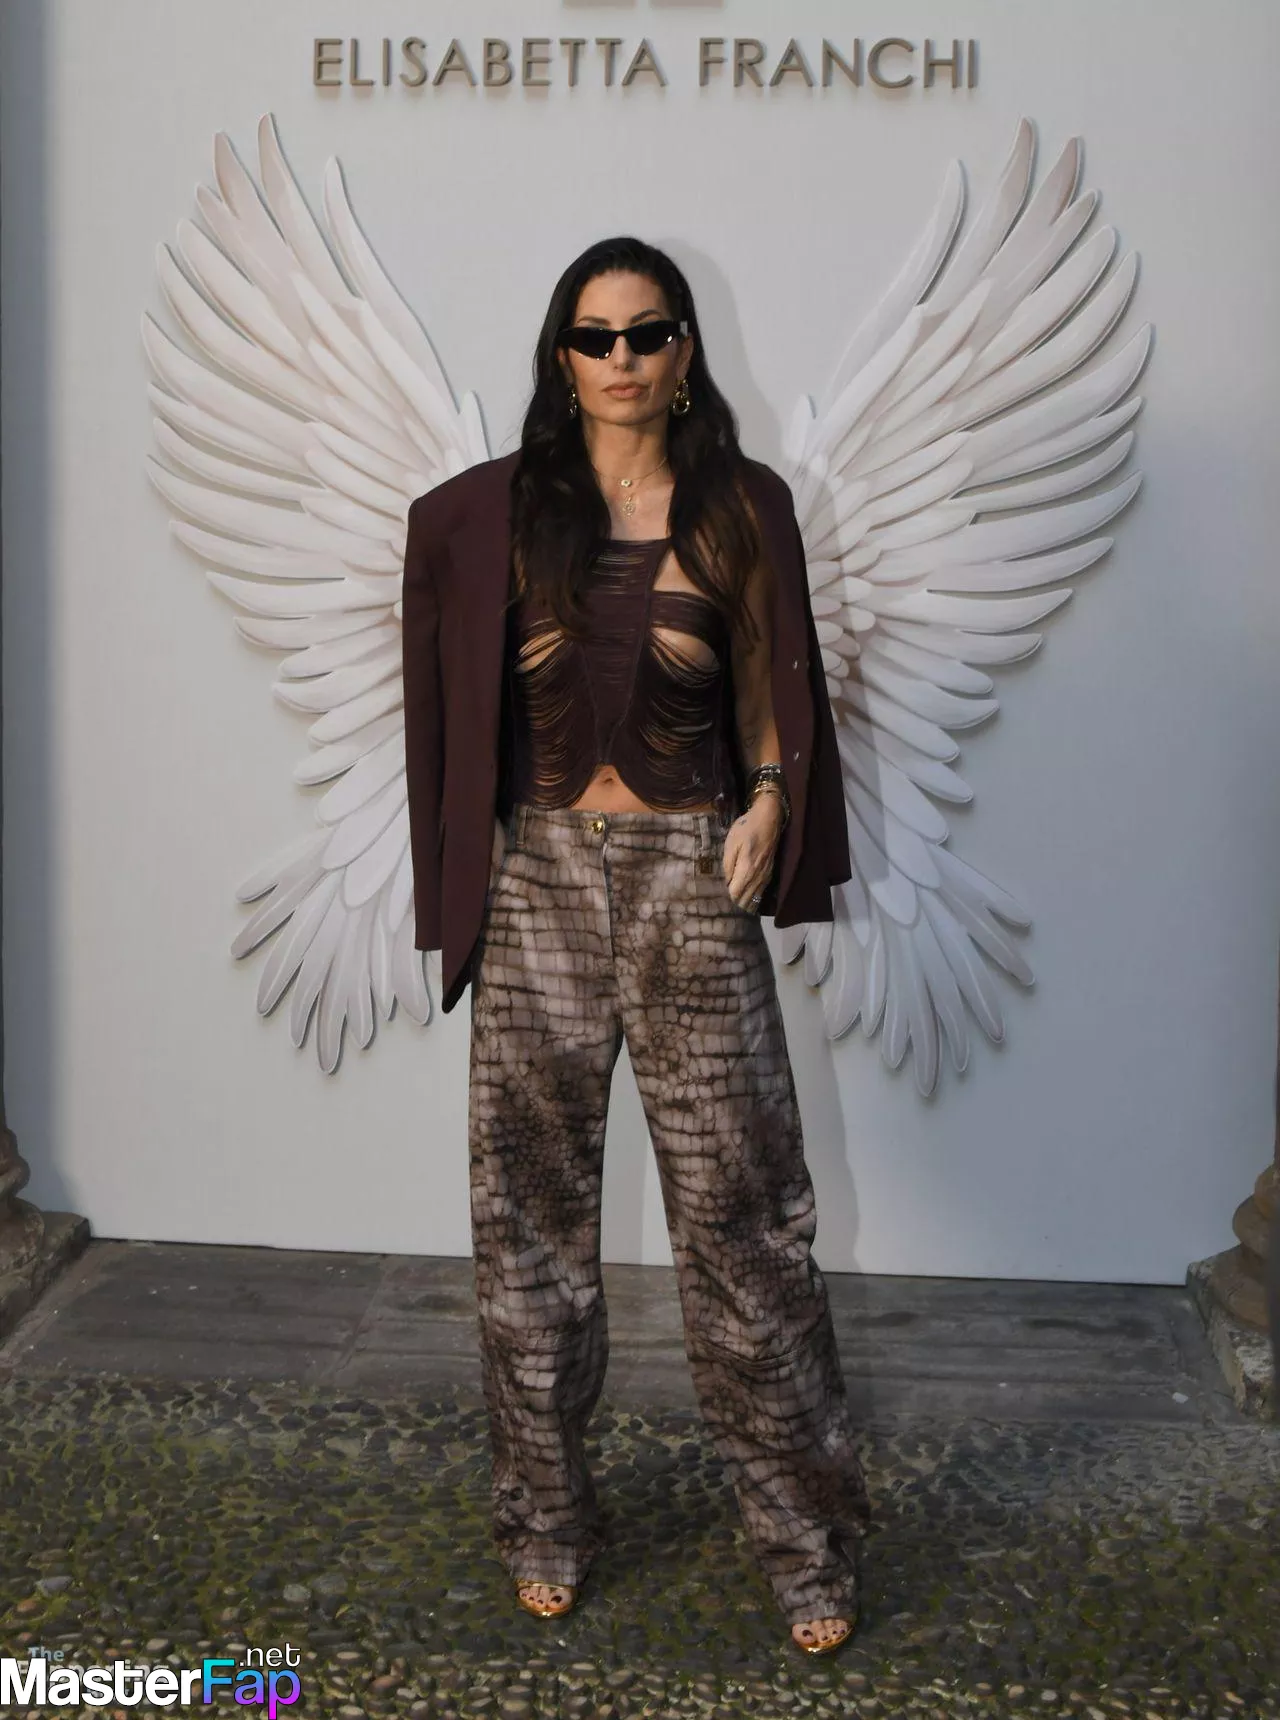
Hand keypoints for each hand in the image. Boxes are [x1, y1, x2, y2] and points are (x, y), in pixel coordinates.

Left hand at [724, 792, 784, 910]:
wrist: (769, 818)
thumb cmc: (746, 828)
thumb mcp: (731, 843)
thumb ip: (728, 865)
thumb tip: (727, 882)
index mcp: (747, 869)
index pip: (736, 893)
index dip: (727, 896)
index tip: (719, 895)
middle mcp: (758, 876)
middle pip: (746, 899)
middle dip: (736, 902)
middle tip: (725, 901)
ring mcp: (766, 875)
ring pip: (755, 897)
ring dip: (745, 901)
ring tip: (734, 902)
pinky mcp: (770, 872)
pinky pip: (762, 891)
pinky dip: (754, 896)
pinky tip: (748, 897)